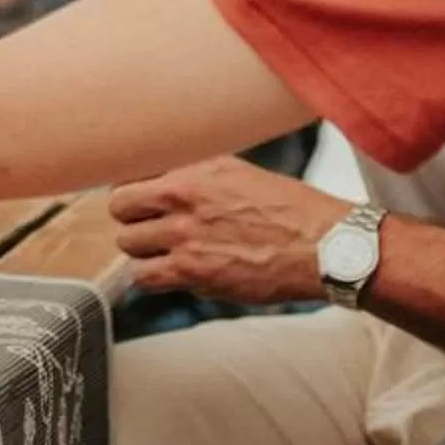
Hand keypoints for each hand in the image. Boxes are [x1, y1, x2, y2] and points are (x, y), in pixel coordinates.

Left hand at [108, 157, 352, 303]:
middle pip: (119, 207)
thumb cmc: (291, 210)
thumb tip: (163, 180)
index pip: (130, 170)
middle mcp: (182, 196)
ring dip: (142, 250)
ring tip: (162, 252)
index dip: (134, 187)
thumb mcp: (239, 172)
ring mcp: (184, 235)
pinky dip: (153, 277)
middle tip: (148, 226)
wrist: (325, 246)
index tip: (141, 197)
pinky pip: (145, 276)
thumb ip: (197, 175)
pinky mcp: (193, 271)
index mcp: (194, 167)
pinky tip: (171, 273)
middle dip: (132, 218)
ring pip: (128, 244)